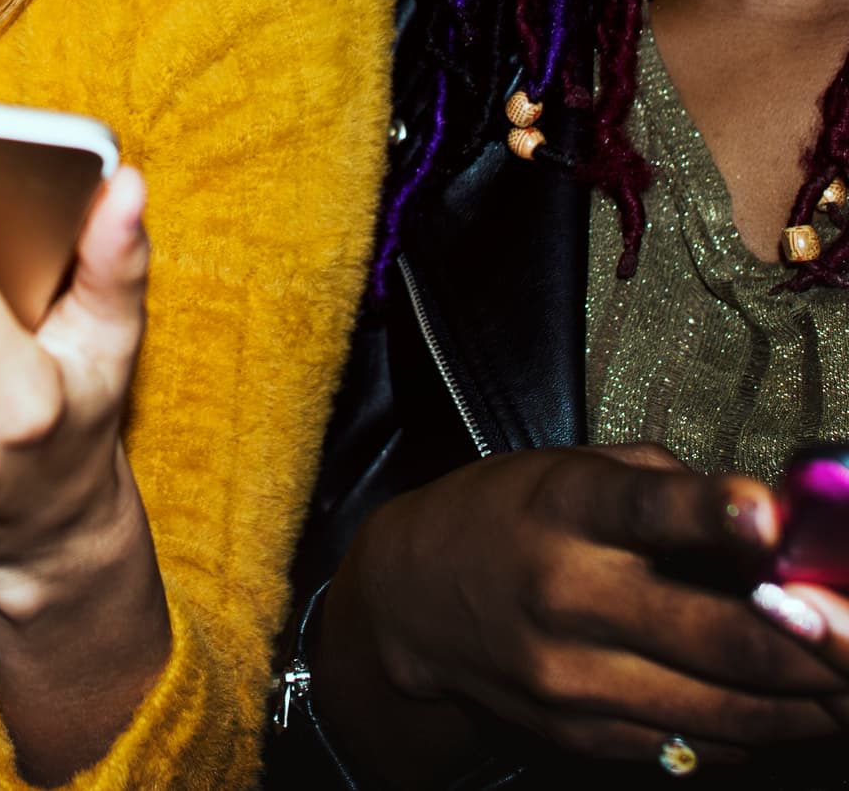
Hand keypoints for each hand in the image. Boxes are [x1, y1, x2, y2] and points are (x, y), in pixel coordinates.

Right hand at [322, 443, 847, 780]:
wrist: (408, 599)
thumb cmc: (505, 517)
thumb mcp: (570, 469)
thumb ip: (668, 487)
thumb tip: (777, 525)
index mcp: (564, 510)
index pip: (643, 510)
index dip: (712, 512)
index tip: (769, 514)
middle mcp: (566, 596)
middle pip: (723, 638)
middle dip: (821, 645)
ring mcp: (573, 677)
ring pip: (730, 710)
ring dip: (814, 702)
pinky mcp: (580, 731)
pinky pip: (696, 746)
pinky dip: (758, 731)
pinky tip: (794, 711)